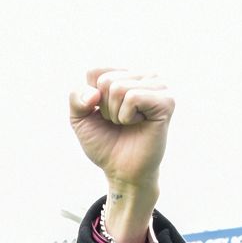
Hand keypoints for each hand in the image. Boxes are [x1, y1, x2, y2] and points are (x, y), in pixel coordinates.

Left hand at [70, 68, 173, 242]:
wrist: (122, 171)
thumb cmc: (105, 143)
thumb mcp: (80, 119)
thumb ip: (76, 98)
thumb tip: (94, 93)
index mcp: (126, 74)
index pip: (95, 71)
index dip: (91, 99)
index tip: (103, 115)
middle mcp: (144, 75)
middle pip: (106, 80)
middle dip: (104, 108)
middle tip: (118, 122)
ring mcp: (158, 86)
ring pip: (118, 88)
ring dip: (115, 114)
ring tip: (128, 123)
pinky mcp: (166, 100)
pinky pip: (133, 97)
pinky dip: (127, 116)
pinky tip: (138, 123)